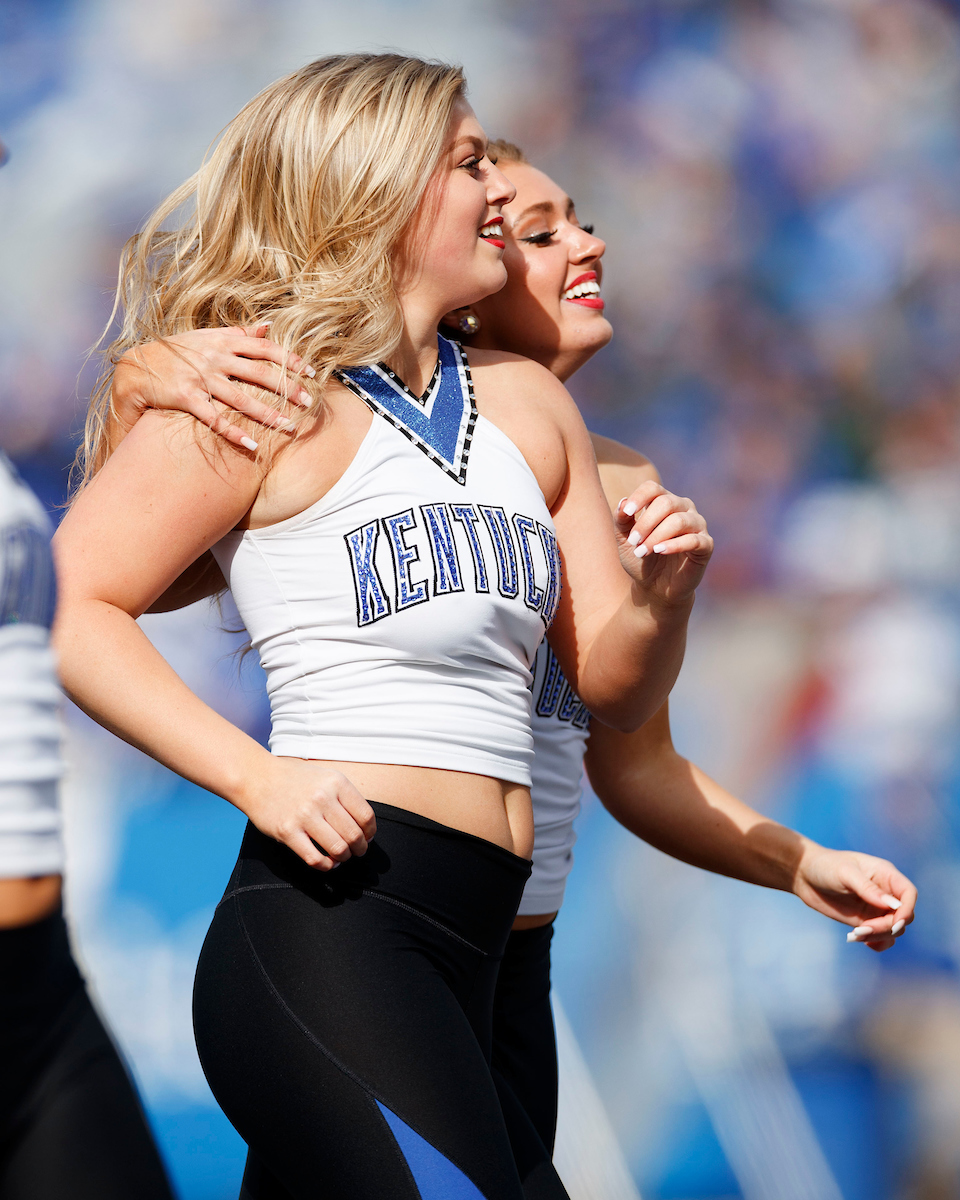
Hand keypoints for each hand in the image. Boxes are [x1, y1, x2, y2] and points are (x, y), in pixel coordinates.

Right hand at [113, 325, 316, 449]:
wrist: (137, 367)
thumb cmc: (177, 352)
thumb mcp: (207, 336)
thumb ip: (238, 333)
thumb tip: (268, 325)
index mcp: (223, 341)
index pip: (264, 348)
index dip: (290, 359)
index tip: (311, 371)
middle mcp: (215, 358)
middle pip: (259, 373)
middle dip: (286, 388)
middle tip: (307, 402)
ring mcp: (201, 378)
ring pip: (241, 398)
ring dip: (267, 414)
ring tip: (288, 427)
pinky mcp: (187, 397)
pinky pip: (215, 418)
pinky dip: (234, 433)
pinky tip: (252, 445)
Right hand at [241, 757, 376, 870]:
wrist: (257, 777)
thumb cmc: (295, 778)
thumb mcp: (325, 776)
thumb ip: (345, 796)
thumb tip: (365, 827)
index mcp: (336, 782)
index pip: (366, 816)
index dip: (370, 832)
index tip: (367, 837)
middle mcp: (322, 798)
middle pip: (354, 835)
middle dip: (360, 848)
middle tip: (357, 851)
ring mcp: (304, 815)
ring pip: (338, 849)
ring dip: (344, 857)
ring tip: (342, 856)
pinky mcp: (287, 832)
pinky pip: (314, 858)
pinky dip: (326, 865)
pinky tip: (327, 862)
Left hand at [615, 482, 713, 607]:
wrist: (654, 587)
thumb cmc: (640, 558)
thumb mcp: (625, 540)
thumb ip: (622, 521)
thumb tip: (623, 503)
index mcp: (663, 502)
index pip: (653, 488)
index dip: (639, 497)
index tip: (627, 512)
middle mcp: (683, 508)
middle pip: (666, 503)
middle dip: (646, 523)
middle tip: (634, 542)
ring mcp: (697, 525)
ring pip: (679, 521)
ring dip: (656, 536)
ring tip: (642, 552)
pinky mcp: (706, 545)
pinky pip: (693, 540)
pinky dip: (674, 545)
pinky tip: (660, 551)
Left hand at [793, 845, 916, 951]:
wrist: (804, 875)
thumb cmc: (825, 866)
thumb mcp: (845, 873)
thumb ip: (868, 888)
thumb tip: (894, 905)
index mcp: (885, 874)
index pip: (909, 893)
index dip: (906, 910)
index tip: (894, 923)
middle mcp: (885, 892)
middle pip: (903, 916)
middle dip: (887, 926)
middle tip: (861, 928)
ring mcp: (877, 908)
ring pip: (893, 929)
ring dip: (878, 936)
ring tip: (854, 934)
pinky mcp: (866, 920)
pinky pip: (882, 937)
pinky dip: (876, 943)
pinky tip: (858, 940)